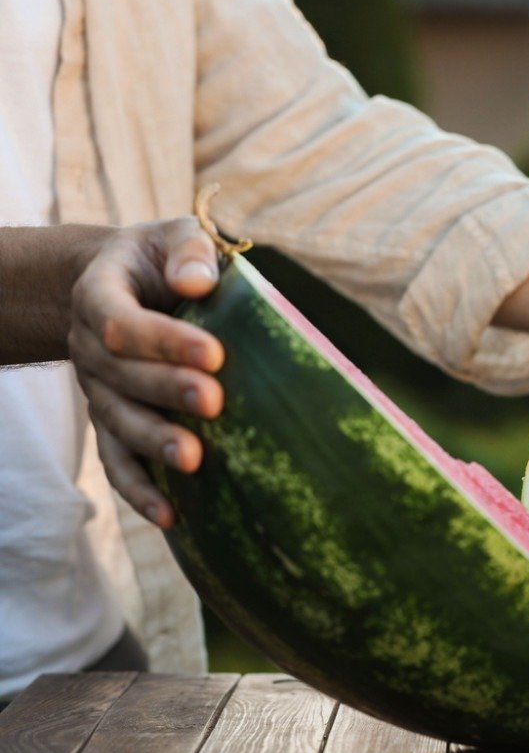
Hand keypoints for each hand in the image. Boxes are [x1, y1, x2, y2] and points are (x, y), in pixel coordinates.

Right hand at [68, 217, 225, 527]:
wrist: (121, 285)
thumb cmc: (160, 260)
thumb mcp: (172, 236)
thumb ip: (187, 250)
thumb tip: (199, 281)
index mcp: (100, 296)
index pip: (122, 323)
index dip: (164, 340)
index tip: (214, 354)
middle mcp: (90, 348)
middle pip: (121, 377)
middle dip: (168, 392)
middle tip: (215, 402)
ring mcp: (98, 390)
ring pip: (118, 422)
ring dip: (155, 444)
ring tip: (196, 461)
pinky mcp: (114, 421)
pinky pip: (117, 460)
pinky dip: (140, 490)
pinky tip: (172, 516)